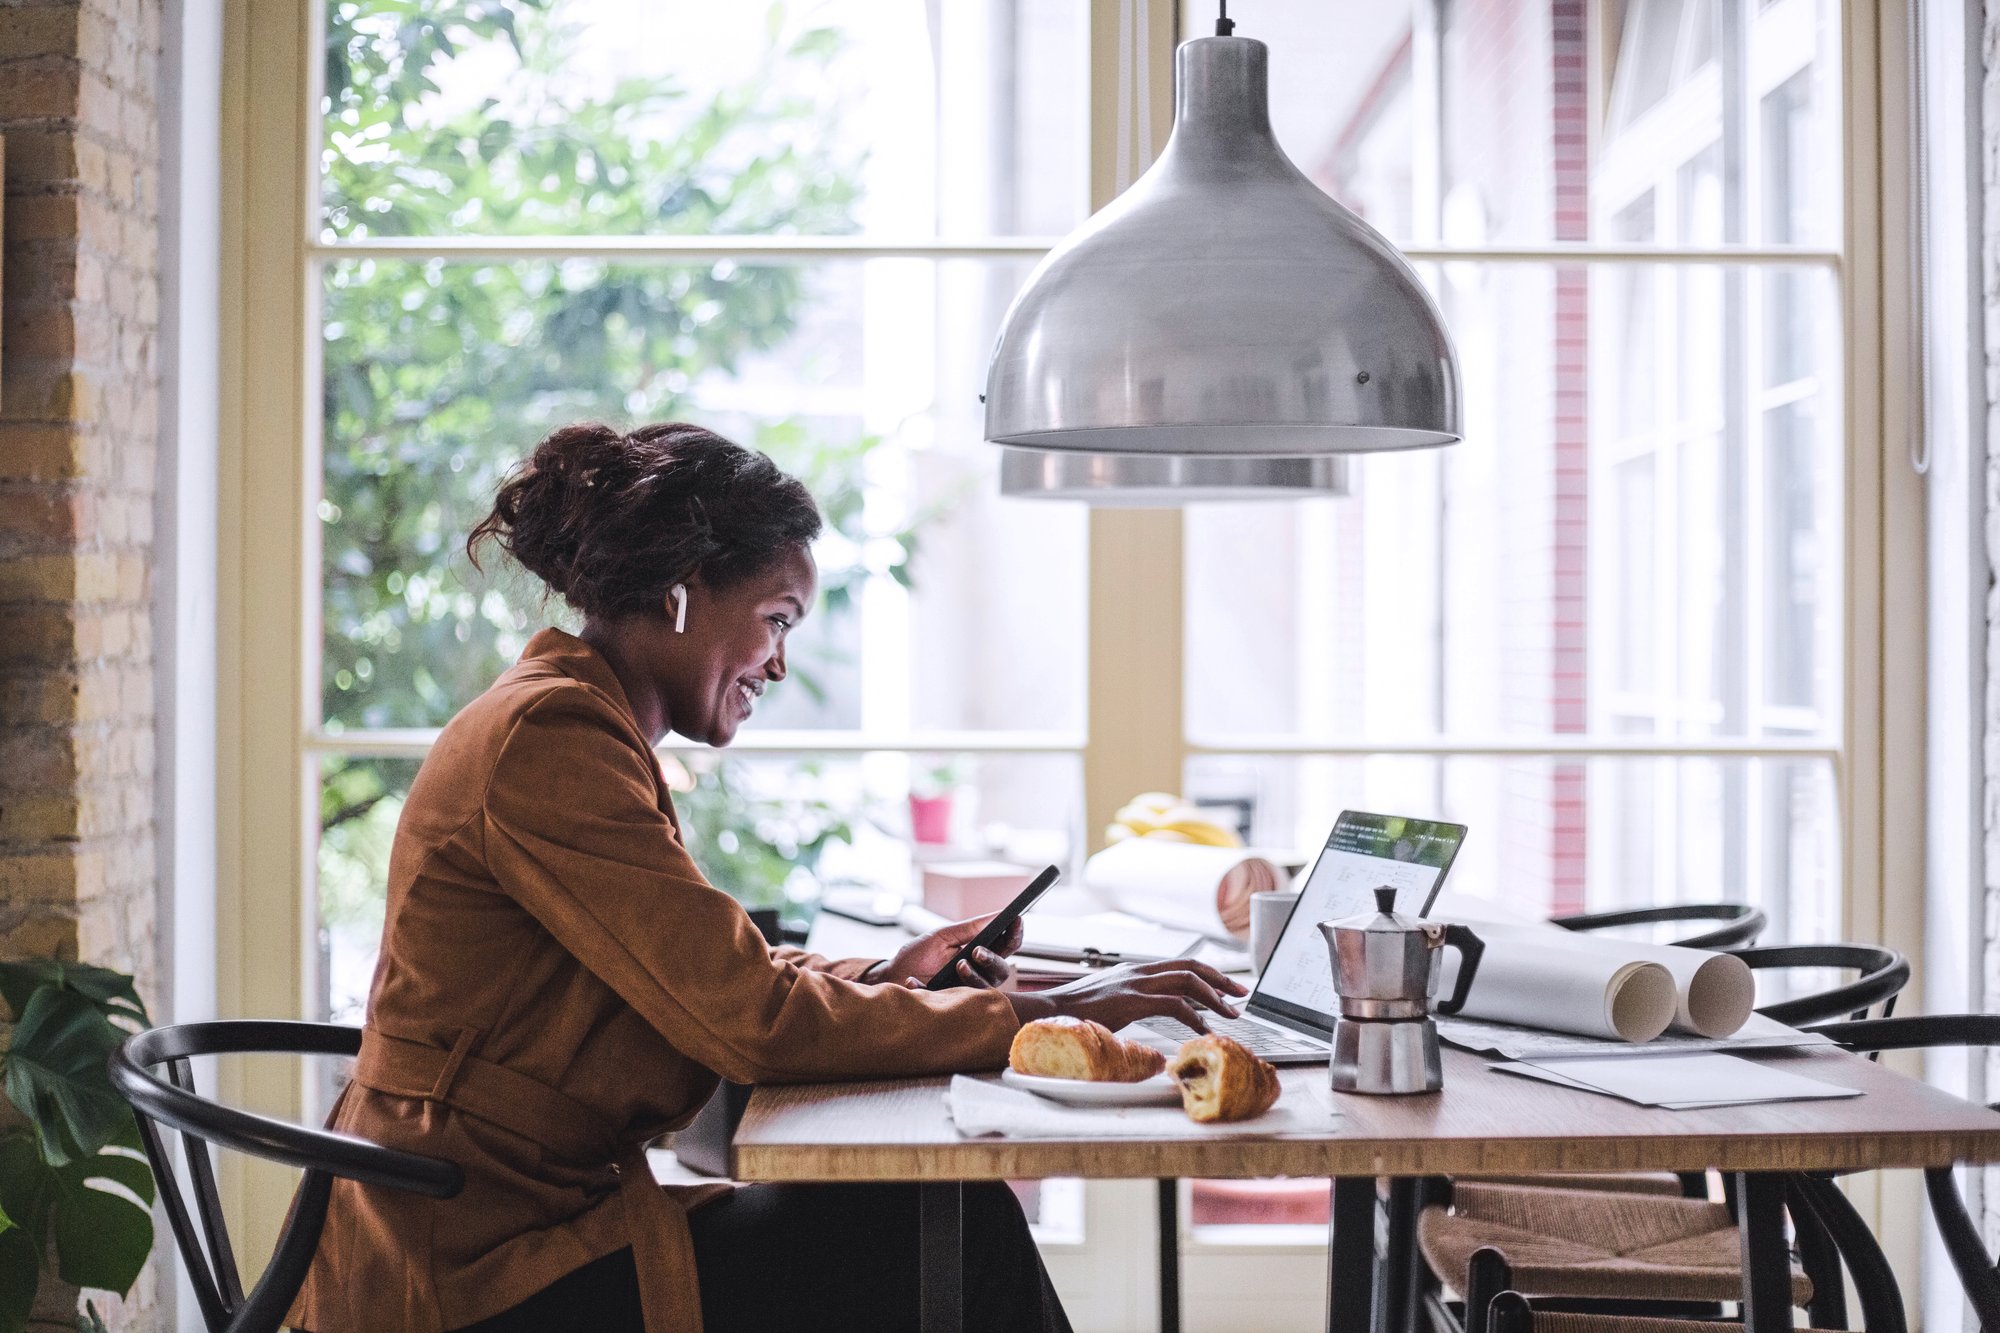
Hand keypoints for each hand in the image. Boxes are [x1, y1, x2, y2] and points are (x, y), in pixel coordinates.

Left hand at [874, 914, 1025, 990]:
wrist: (893, 977)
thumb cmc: (918, 954)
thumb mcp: (943, 935)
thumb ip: (971, 928)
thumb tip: (999, 914)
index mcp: (980, 952)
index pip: (1007, 945)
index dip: (1015, 933)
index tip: (1017, 919)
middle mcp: (979, 973)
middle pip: (1002, 969)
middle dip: (993, 960)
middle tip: (977, 951)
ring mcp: (968, 991)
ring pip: (986, 988)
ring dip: (973, 975)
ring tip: (957, 965)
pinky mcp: (953, 1005)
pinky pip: (958, 1001)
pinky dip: (931, 987)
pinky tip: (915, 980)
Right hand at [1003, 959, 1248, 1032]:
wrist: (1048, 1013)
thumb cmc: (1075, 1014)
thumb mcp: (1110, 1002)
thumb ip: (1132, 1001)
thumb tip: (1153, 1012)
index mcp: (1134, 970)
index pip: (1180, 964)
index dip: (1208, 973)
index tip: (1227, 986)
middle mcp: (1138, 971)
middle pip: (1191, 966)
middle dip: (1220, 979)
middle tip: (1241, 994)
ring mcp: (1135, 983)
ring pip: (1187, 981)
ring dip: (1215, 997)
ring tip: (1231, 1013)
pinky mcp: (1132, 1000)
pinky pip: (1174, 1005)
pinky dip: (1195, 1017)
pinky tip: (1204, 1030)